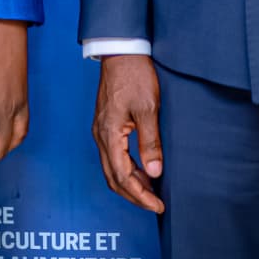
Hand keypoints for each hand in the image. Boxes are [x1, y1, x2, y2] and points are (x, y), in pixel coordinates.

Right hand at [90, 54, 162, 213]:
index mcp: (109, 134)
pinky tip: (142, 171)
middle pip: (113, 178)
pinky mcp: (105, 126)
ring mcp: (101, 131)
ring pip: (111, 170)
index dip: (141, 195)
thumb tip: (154, 172)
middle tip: (155, 205)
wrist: (120, 52)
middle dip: (134, 196)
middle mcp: (100, 136)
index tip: (157, 205)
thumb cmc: (134, 76)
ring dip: (130, 184)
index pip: (123, 176)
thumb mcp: (148, 109)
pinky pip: (112, 157)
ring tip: (151, 192)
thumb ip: (150, 143)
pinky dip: (126, 170)